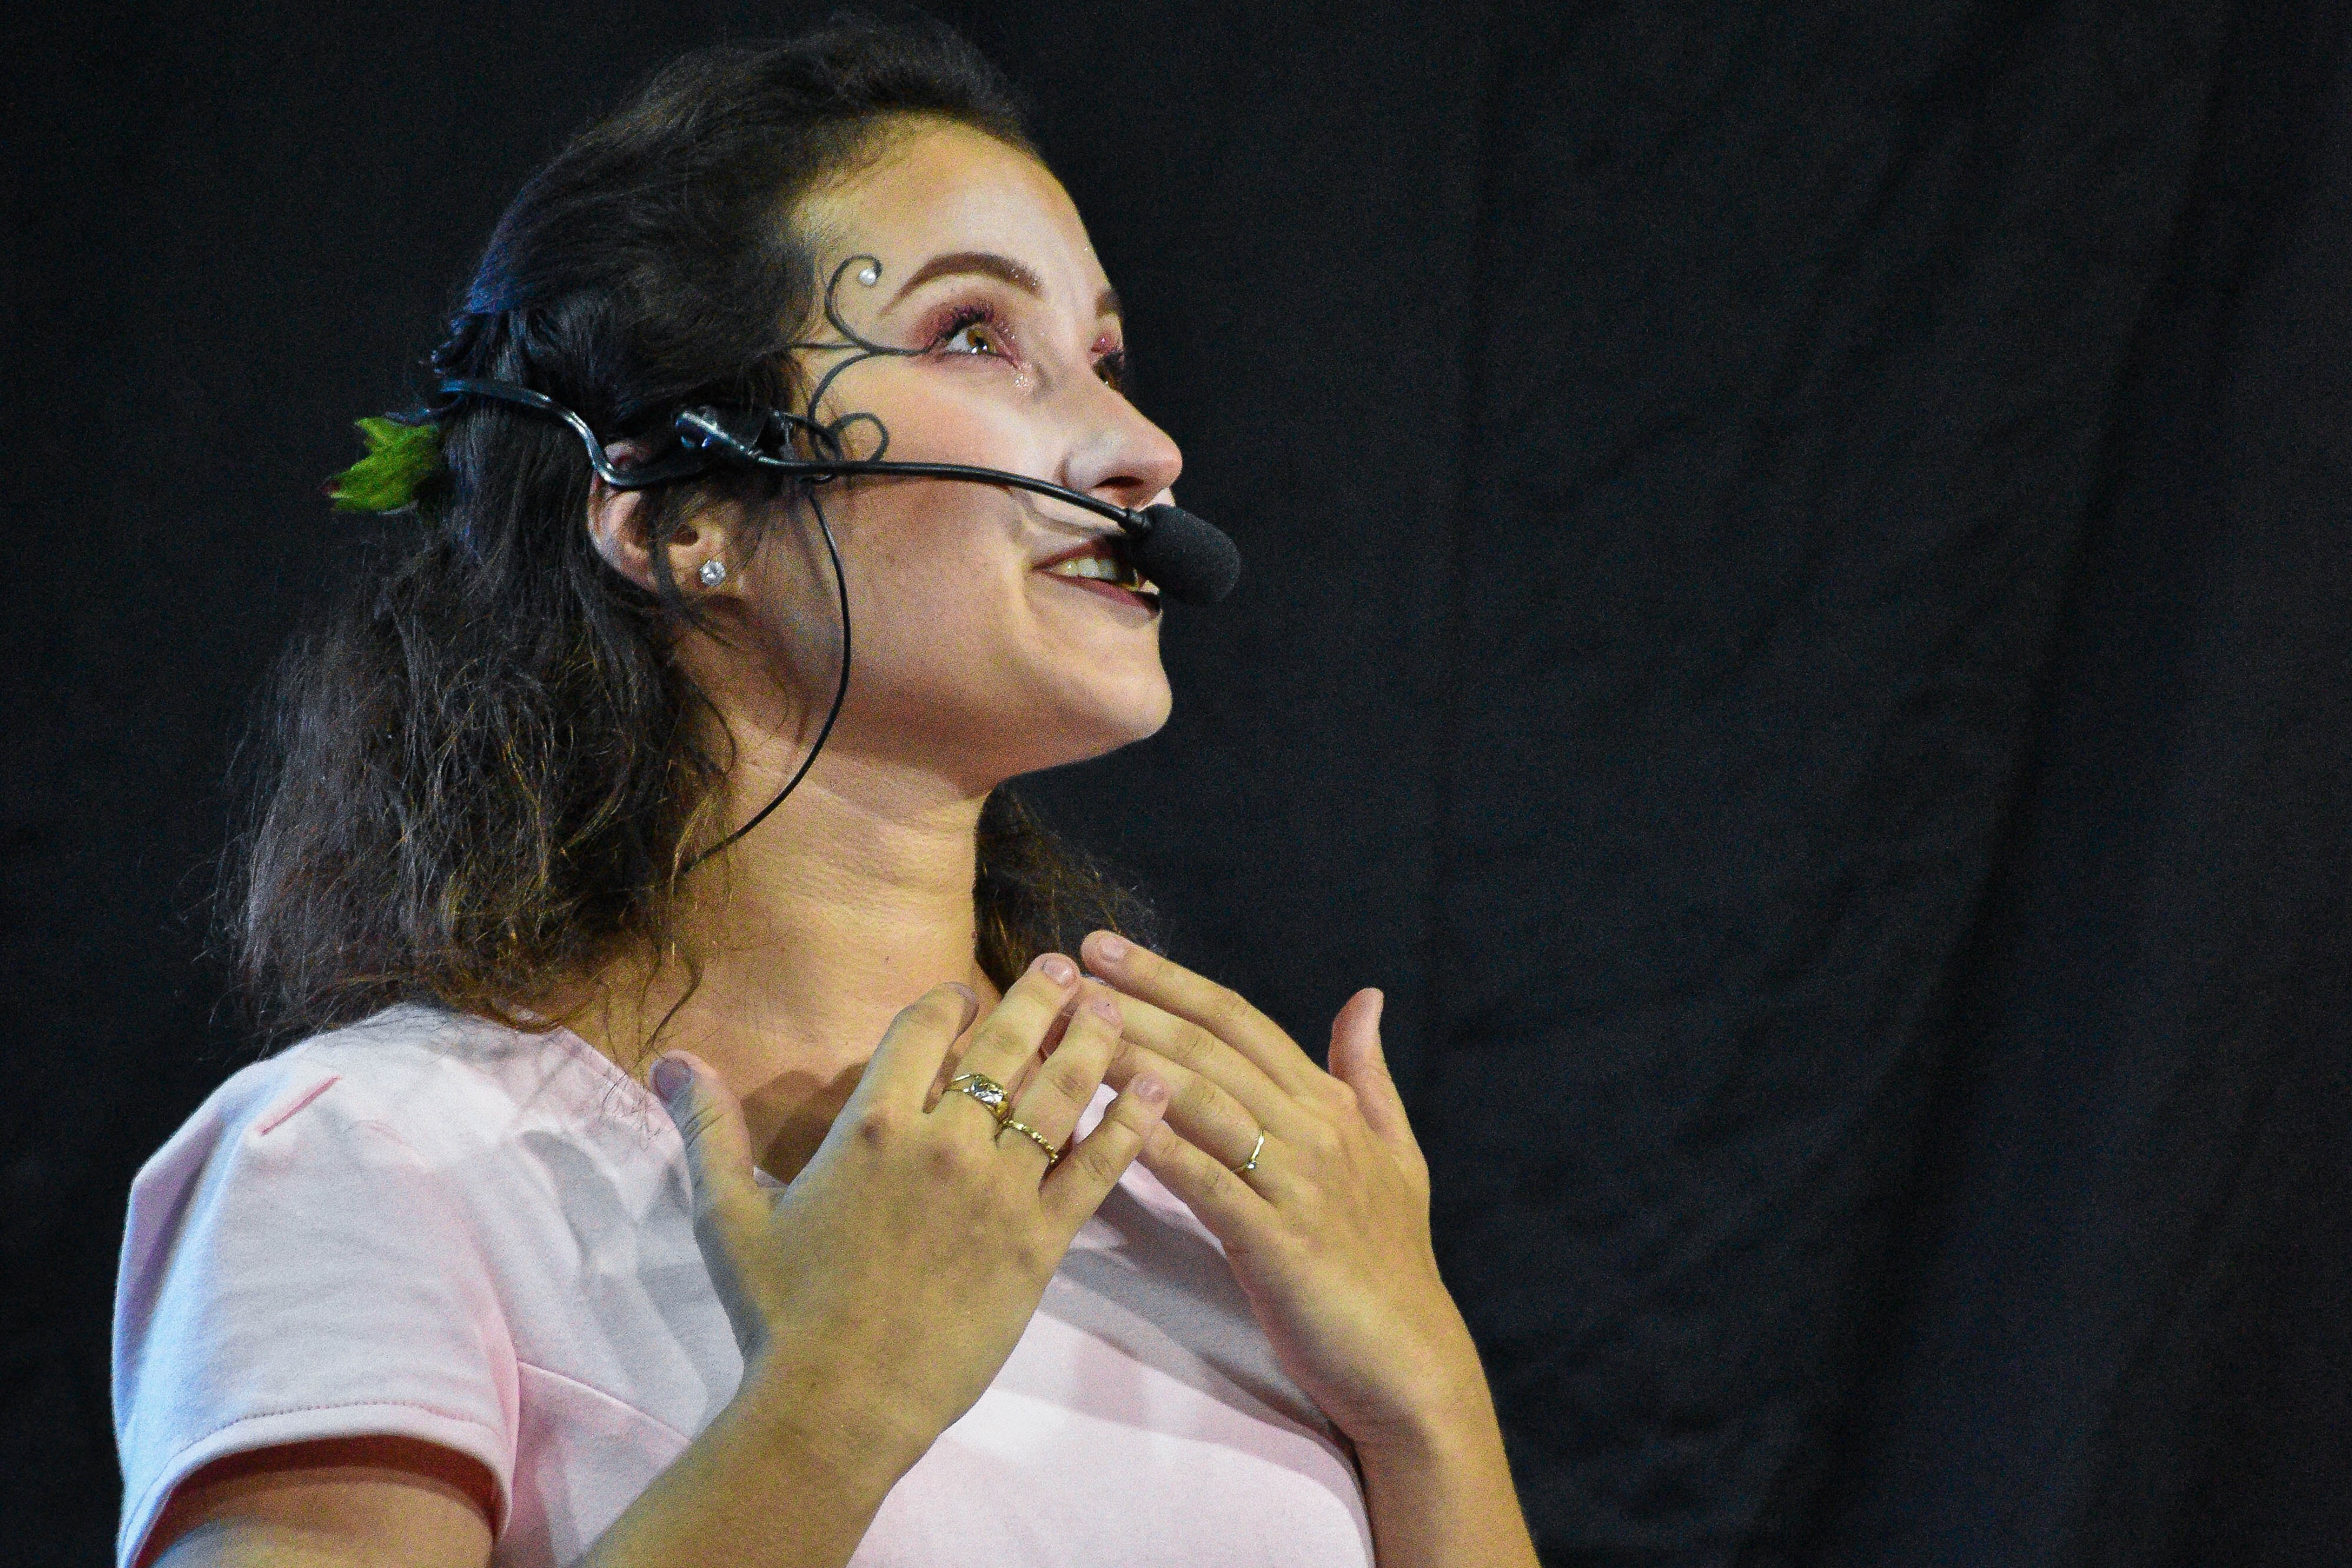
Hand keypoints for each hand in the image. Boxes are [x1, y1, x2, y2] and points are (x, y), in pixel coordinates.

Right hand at [652, 954, 1168, 1482]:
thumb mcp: (732, 1215)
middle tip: (1069, 968)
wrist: (839, 1401)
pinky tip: (1155, 1094)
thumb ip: (711, 1130)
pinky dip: (1131, 1127)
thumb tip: (674, 1060)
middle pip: (1006, 1046)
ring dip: (1093, 1045)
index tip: (969, 992)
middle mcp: (944, 1141)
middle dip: (1041, 997)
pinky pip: (1097, 1171)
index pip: (925, 1030)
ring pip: (1060, 1095)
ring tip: (1115, 1012)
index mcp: (873, 1123)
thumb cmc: (782, 1311)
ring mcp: (999, 1190)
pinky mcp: (1041, 1243)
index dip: (951, 1001)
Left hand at [1078, 932, 1488, 1456]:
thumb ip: (1368, 1075)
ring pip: (1207, 1105)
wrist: (1411, 1362)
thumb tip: (1366, 996)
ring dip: (1137, 1064)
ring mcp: (1301, 1187)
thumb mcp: (1393, 1154)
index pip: (1237, 1020)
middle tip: (1067, 974)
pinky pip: (1214, 1188)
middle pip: (1213, 1050)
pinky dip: (1167, 1153)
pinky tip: (1116, 1127)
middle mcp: (1315, 1132)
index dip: (1169, 979)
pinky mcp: (1283, 1247)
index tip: (1103, 945)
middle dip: (1137, 1005)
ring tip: (1074, 1035)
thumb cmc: (1390, 1260)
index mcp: (1329, 1105)